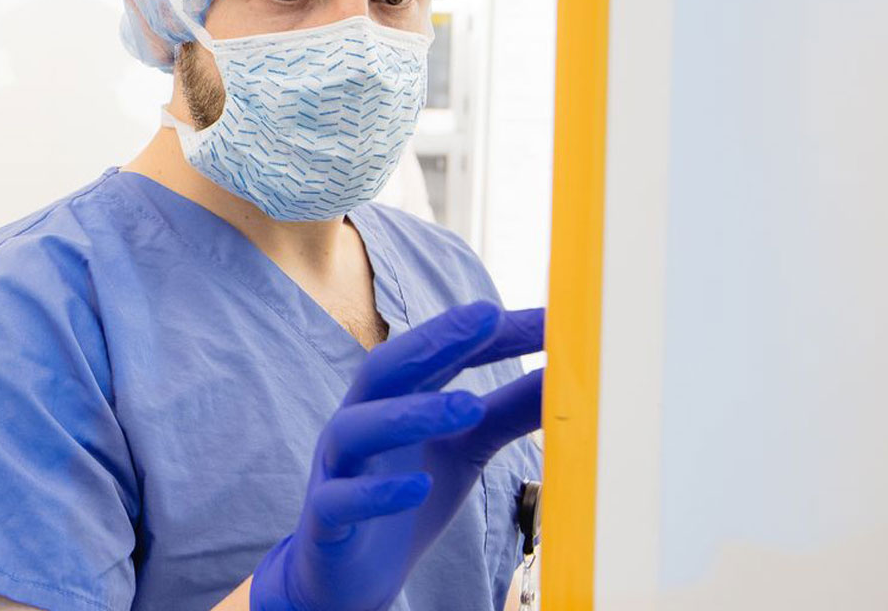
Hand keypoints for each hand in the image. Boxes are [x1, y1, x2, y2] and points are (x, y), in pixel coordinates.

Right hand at [249, 301, 544, 610]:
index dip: (488, 336)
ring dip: (410, 414)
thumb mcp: (466, 449)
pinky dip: (379, 493)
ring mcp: (337, 467)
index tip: (544, 320)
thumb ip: (505, 412)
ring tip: (468, 406)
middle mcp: (361, 420)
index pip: (439, 354)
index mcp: (395, 397)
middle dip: (435, 340)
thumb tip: (561, 379)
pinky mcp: (326, 519)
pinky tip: (421, 487)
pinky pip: (343, 499)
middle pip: (387, 370)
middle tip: (488, 317)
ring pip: (357, 429)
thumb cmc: (409, 492)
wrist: (350, 571)